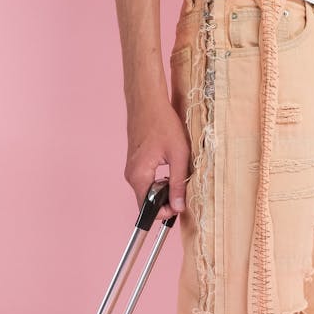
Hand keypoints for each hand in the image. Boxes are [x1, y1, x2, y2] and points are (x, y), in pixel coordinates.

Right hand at [124, 98, 190, 221]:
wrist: (147, 101)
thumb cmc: (162, 123)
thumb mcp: (178, 155)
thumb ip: (178, 183)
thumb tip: (179, 207)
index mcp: (139, 176)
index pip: (148, 209)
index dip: (166, 211)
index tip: (180, 202)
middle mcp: (131, 176)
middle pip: (148, 201)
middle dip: (166, 200)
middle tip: (182, 186)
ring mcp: (132, 169)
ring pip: (148, 190)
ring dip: (164, 188)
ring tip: (176, 171)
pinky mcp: (135, 163)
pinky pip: (146, 180)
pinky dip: (159, 179)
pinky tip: (169, 164)